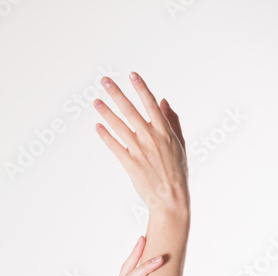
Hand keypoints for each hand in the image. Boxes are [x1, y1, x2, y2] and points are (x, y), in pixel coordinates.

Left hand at [93, 72, 189, 216]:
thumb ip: (173, 121)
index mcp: (165, 131)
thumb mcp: (180, 144)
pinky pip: (114, 146)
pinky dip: (105, 136)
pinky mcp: (129, 163)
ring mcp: (139, 150)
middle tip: (105, 80)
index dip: (141, 88)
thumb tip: (163, 101)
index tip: (132, 74)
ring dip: (106, 112)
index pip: (150, 104)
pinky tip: (97, 126)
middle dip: (116, 93)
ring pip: (118, 126)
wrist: (171, 199)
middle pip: (130, 110)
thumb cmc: (178, 172)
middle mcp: (151, 138)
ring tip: (96, 101)